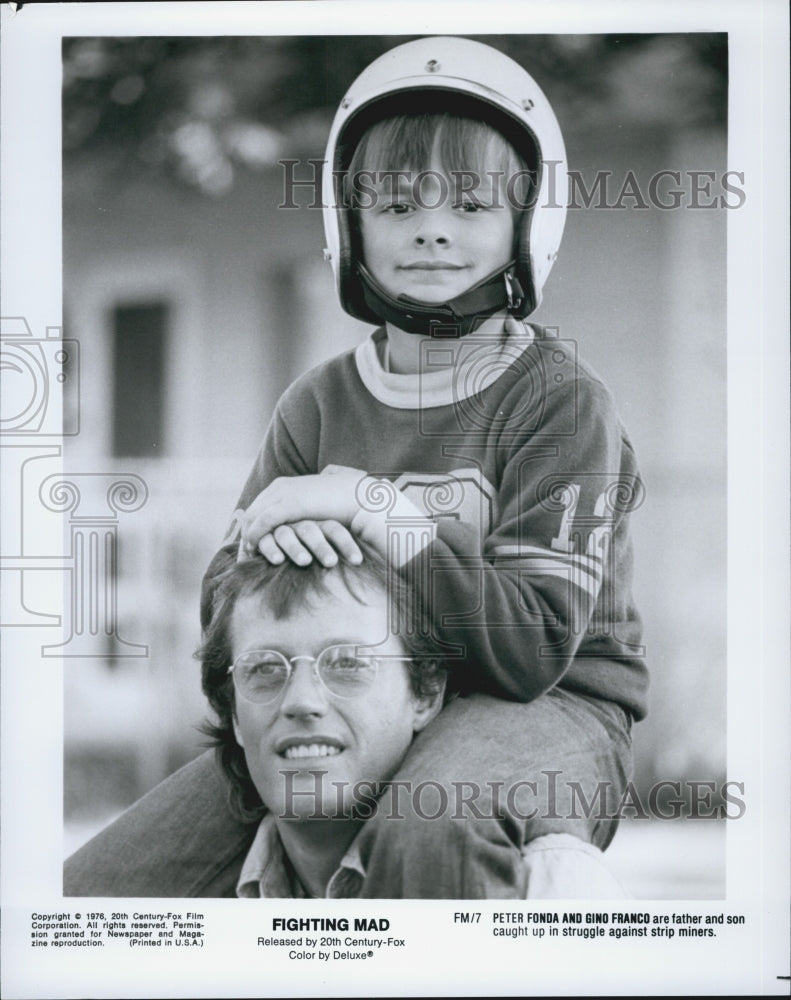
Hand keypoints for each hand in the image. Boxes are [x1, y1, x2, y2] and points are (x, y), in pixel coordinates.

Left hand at [239, 472, 364, 560]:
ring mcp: (284, 493)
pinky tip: (255, 550)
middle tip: (243, 555)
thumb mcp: (315, 507)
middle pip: (252, 512)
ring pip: (254, 516)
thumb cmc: (342, 504)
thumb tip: (298, 523)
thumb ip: (302, 512)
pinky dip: (257, 536)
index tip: (249, 546)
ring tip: (248, 556)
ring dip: (248, 537)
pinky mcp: (290, 503)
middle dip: (245, 534)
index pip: (258, 507)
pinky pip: (265, 521)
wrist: (359, 497)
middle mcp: (280, 486)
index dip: (251, 527)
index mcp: (285, 485)